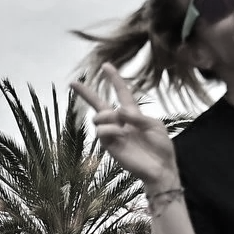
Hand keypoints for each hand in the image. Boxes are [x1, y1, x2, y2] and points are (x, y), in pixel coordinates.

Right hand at [68, 64, 178, 191]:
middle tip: (72, 83)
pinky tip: (122, 136)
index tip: (106, 66)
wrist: (160, 168)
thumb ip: (136, 116)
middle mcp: (120, 122)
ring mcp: (113, 134)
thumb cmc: (161, 147)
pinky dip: (111, 130)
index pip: (122, 93)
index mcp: (133, 114)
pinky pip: (102, 131)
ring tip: (121, 126)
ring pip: (99, 117)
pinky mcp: (109, 145)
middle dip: (86, 93)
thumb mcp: (155, 125)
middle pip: (99, 104)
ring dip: (108, 117)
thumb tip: (118, 111)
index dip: (115, 79)